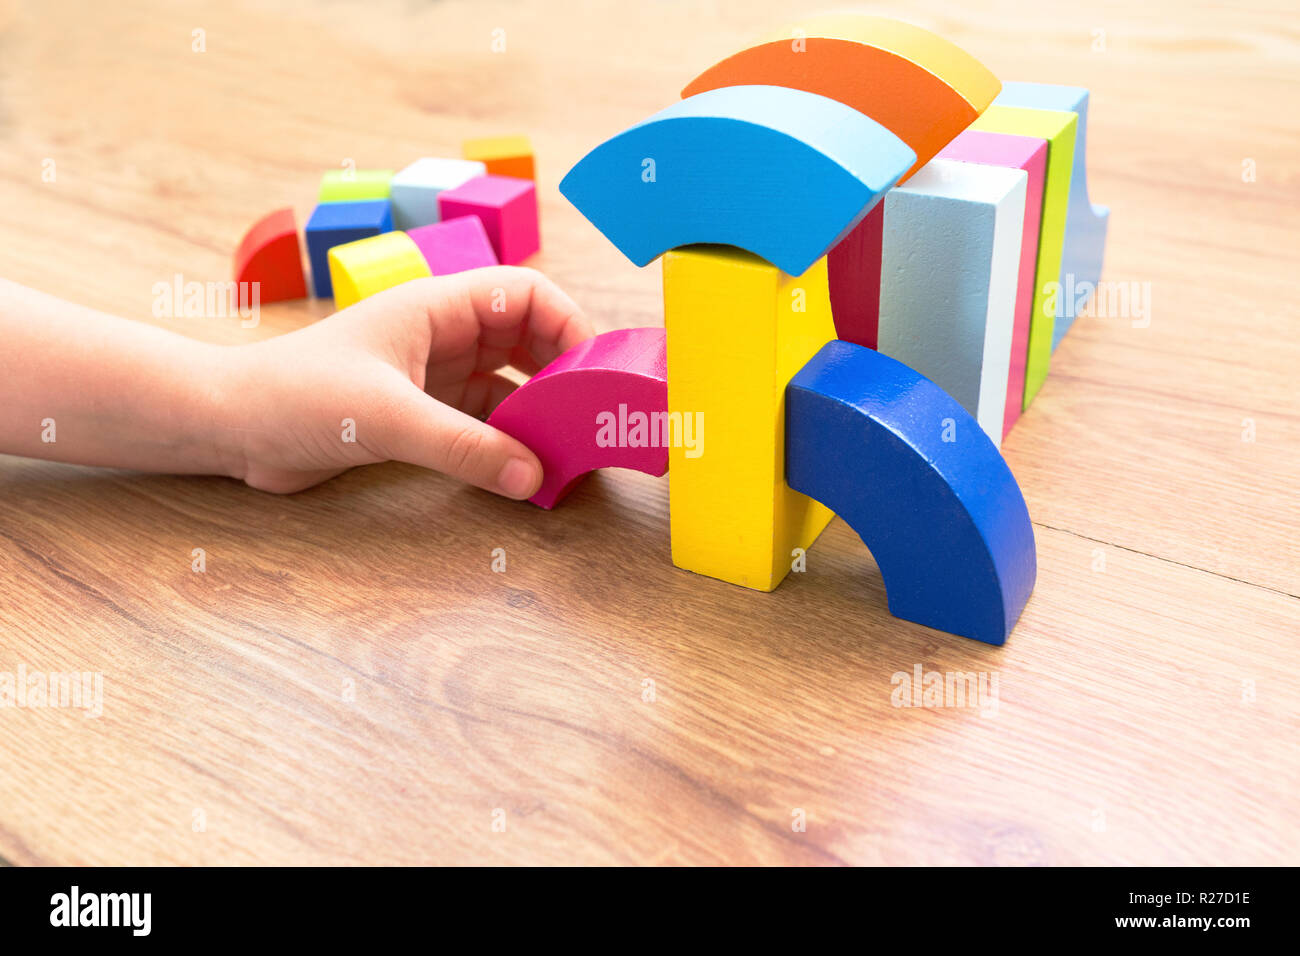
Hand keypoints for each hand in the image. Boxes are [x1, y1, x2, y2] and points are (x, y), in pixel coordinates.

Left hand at [217, 267, 593, 495]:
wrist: (230, 427)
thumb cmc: (294, 395)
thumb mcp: (385, 418)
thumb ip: (462, 447)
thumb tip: (532, 477)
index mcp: (437, 306)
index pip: (525, 294)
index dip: (568, 324)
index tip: (595, 371)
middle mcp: (443, 335)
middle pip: (528, 340)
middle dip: (564, 374)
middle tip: (593, 418)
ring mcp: (434, 375)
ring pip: (510, 386)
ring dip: (539, 415)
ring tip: (568, 452)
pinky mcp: (422, 415)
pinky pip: (485, 424)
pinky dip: (510, 444)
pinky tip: (527, 473)